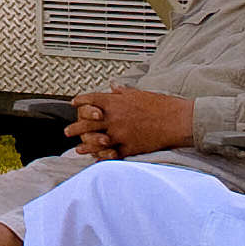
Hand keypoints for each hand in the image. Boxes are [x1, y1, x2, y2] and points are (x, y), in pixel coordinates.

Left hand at [69, 85, 194, 158]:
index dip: (81, 101)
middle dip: (76, 127)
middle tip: (67, 131)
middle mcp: (114, 118)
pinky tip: (96, 159)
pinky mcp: (129, 147)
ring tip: (77, 148)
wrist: (177, 120)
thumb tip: (113, 86)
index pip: (91, 99)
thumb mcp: (139, 93)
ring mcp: (120, 134)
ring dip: (85, 145)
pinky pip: (111, 154)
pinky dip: (103, 157)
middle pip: (88, 122)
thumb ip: (122, 92)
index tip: (74, 103)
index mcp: (116, 102)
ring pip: (96, 140)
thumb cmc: (161, 105)